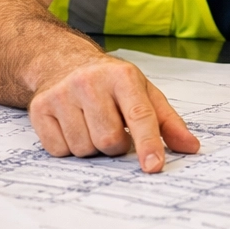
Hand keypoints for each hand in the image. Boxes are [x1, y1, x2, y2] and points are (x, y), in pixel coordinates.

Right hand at [26, 54, 198, 172]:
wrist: (63, 62)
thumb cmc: (110, 82)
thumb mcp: (144, 92)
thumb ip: (169, 122)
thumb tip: (190, 147)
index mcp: (123, 77)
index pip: (139, 115)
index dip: (148, 143)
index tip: (154, 166)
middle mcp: (90, 82)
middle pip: (109, 140)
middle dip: (116, 145)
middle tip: (113, 128)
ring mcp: (61, 94)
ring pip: (84, 148)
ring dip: (92, 146)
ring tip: (91, 123)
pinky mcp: (39, 109)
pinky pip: (59, 150)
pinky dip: (69, 147)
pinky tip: (72, 126)